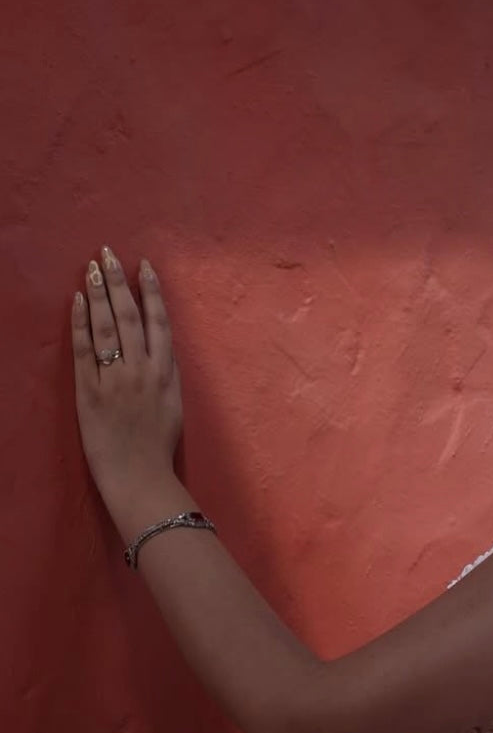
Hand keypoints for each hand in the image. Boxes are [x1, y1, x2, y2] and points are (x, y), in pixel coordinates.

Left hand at [71, 246, 183, 496]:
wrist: (141, 478)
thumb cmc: (158, 447)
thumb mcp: (175, 407)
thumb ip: (169, 375)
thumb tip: (164, 348)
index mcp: (166, 374)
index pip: (159, 323)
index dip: (151, 292)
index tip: (144, 267)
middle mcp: (143, 371)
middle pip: (131, 317)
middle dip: (119, 282)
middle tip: (109, 253)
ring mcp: (116, 380)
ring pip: (109, 327)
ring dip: (100, 294)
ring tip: (91, 267)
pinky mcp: (91, 392)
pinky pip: (85, 350)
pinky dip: (81, 323)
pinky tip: (77, 301)